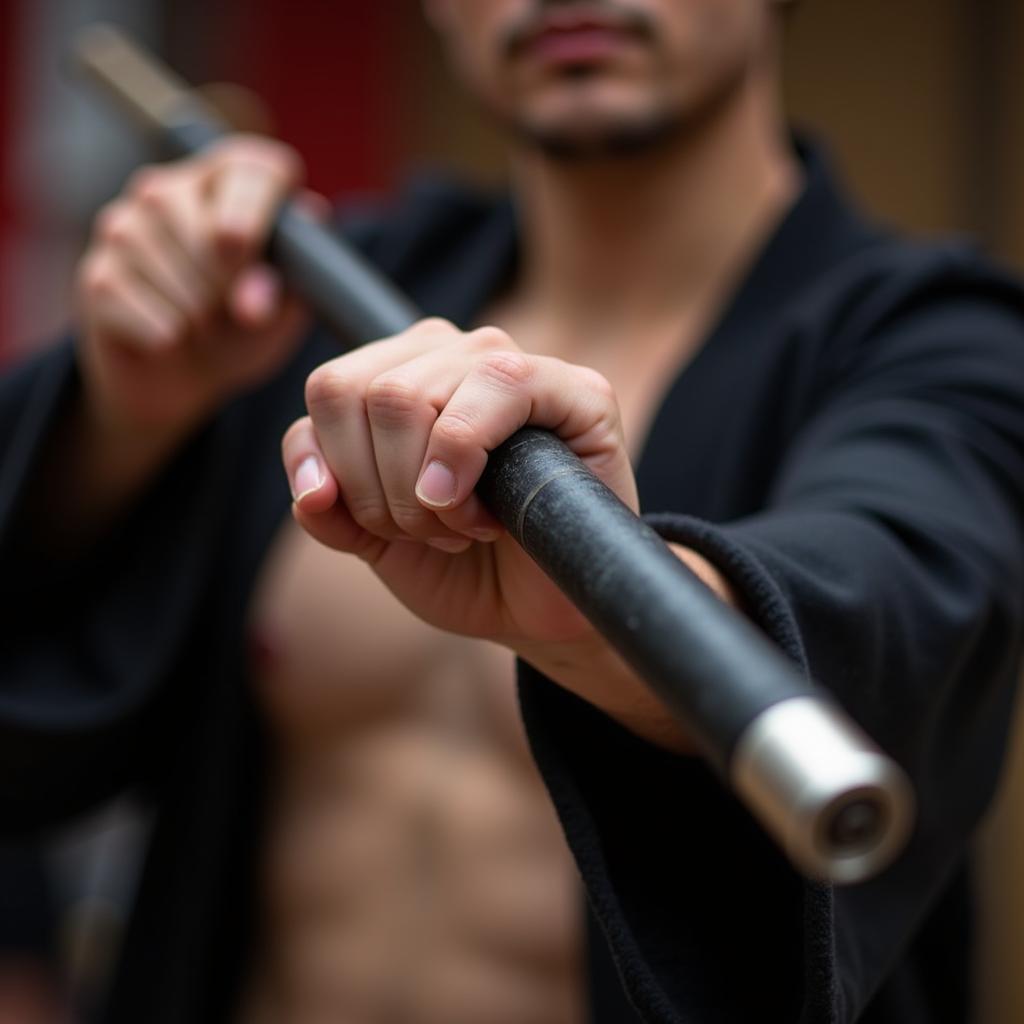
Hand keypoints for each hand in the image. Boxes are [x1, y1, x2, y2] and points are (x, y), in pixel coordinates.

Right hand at [75, 134, 322, 437]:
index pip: (253, 169)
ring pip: (169, 266)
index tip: (246, 249)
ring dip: (198, 314)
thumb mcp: (283, 310)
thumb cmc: (245, 325)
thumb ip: (283, 293)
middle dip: (228, 283)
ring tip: (205, 326)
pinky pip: (134, 300)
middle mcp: (173, 188)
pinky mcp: (98, 272)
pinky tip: (171, 337)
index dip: (254, 210)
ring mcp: (125, 225)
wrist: (188, 372)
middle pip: (205, 224)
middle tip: (234, 312)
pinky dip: (164, 333)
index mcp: (234, 182)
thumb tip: (255, 295)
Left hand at [282, 317, 637, 651]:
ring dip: (422, 491)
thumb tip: (312, 490)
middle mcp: (453, 355)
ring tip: (465, 527)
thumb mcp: (375, 541)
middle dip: (380, 490)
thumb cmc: (461, 567)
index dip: (337, 469)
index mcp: (401, 373)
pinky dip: (465, 457)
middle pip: (359, 392)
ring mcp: (513, 365)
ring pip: (408, 395)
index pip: (329, 390)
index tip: (379, 526)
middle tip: (429, 531)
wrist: (534, 612)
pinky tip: (481, 512)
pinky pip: (497, 385)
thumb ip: (330, 509)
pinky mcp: (577, 389)